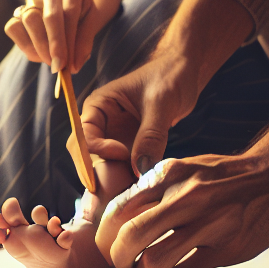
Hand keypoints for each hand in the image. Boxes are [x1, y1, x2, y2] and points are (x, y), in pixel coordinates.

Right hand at [4, 0, 127, 73]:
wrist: (72, 2)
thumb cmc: (83, 13)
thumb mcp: (92, 22)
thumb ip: (84, 41)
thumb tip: (74, 67)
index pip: (68, 13)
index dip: (67, 41)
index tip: (67, 65)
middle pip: (48, 17)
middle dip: (53, 45)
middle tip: (58, 66)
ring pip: (29, 20)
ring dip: (39, 46)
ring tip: (50, 61)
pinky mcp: (18, 9)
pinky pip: (13, 26)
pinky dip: (24, 44)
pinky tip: (37, 53)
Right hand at [76, 0, 253, 177]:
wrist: (187, 75)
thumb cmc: (170, 76)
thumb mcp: (161, 103)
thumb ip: (150, 135)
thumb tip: (140, 170)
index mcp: (99, 106)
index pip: (82, 136)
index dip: (97, 150)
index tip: (123, 153)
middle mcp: (102, 125)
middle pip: (88, 158)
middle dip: (100, 176)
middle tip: (120, 191)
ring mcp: (116, 138)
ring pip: (105, 168)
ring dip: (115, 182)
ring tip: (132, 193)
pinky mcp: (131, 148)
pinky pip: (124, 170)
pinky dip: (130, 180)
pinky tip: (142, 189)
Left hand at [93, 151, 268, 267]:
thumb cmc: (228, 175)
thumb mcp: (187, 168)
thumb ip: (157, 190)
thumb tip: (123, 220)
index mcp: (170, 174)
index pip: (118, 209)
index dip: (106, 235)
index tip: (110, 244)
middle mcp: (184, 196)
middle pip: (128, 237)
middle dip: (118, 260)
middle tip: (122, 265)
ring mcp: (206, 223)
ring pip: (153, 262)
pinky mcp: (225, 248)